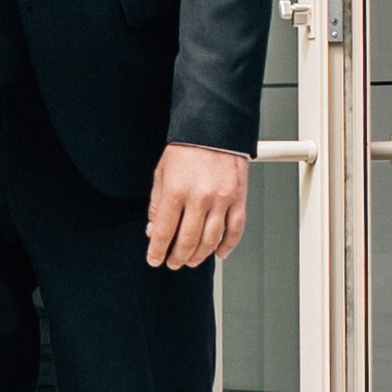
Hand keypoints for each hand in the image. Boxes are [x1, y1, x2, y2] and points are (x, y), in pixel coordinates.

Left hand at [147, 143, 248, 269]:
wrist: (214, 128)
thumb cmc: (187, 148)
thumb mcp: (162, 173)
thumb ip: (156, 203)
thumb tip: (153, 229)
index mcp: (176, 191)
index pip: (163, 231)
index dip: (157, 250)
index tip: (154, 259)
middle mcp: (200, 198)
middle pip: (187, 241)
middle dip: (177, 257)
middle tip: (173, 263)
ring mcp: (222, 200)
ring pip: (211, 240)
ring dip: (199, 256)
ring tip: (191, 260)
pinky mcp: (238, 199)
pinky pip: (235, 230)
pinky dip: (227, 246)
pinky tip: (219, 253)